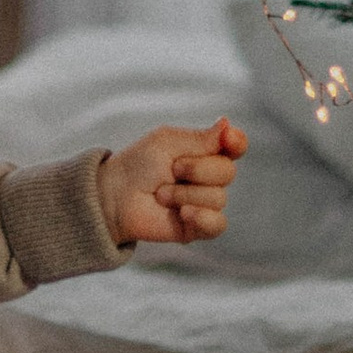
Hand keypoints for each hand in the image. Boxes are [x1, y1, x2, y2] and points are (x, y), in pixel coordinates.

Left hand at [96, 118, 245, 246]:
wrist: (115, 196)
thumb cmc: (138, 164)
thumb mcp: (167, 142)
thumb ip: (201, 139)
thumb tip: (228, 124)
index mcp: (204, 152)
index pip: (235, 146)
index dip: (236, 142)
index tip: (228, 139)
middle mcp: (209, 177)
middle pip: (227, 172)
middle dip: (196, 169)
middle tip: (171, 170)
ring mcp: (205, 202)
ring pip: (218, 198)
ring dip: (184, 194)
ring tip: (162, 194)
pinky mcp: (199, 227)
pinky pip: (218, 224)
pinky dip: (201, 217)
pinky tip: (183, 213)